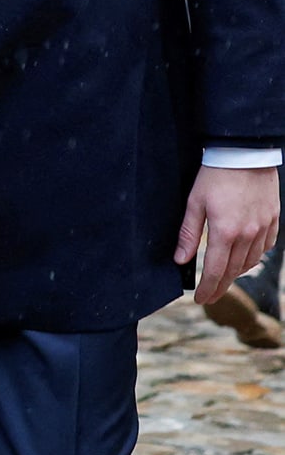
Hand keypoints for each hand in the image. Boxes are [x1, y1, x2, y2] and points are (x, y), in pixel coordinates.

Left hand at [176, 165, 279, 305]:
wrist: (245, 154)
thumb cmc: (215, 175)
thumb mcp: (194, 202)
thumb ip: (188, 233)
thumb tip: (181, 260)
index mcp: (225, 232)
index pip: (215, 270)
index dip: (207, 288)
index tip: (199, 299)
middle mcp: (248, 235)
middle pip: (234, 271)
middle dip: (221, 287)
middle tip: (209, 297)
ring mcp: (263, 228)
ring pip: (251, 261)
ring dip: (237, 273)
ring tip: (224, 279)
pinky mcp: (273, 220)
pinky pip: (265, 247)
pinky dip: (253, 257)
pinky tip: (244, 258)